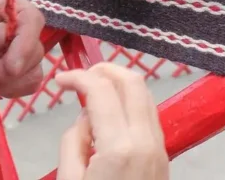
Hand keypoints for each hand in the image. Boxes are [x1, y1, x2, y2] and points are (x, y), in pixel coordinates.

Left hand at [0, 0, 44, 96]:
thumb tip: (3, 38)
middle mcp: (17, 24)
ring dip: (9, 83)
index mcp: (4, 3)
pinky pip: (26, 82)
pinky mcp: (12, 67)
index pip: (31, 19)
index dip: (27, 43)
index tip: (10, 67)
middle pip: (35, 50)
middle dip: (10, 70)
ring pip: (34, 70)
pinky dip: (10, 89)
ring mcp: (16, 47)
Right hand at [57, 64, 168, 179]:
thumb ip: (72, 141)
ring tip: (94, 93)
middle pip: (132, 82)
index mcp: (119, 147)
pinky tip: (110, 114)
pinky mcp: (163, 155)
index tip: (61, 80)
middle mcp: (145, 140)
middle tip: (80, 78)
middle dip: (104, 70)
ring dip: (119, 83)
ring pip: (145, 94)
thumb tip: (85, 118)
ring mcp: (159, 147)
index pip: (102, 90)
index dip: (78, 76)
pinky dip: (129, 101)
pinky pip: (148, 114)